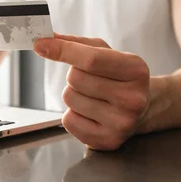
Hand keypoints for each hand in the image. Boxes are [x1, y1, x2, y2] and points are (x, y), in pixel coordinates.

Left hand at [34, 34, 149, 150]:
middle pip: (76, 78)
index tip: (40, 45)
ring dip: (73, 94)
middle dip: (73, 74)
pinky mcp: (108, 141)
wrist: (140, 110)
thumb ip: (75, 43)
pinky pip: (69, 121)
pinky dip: (72, 114)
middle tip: (88, 78)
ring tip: (91, 96)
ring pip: (70, 99)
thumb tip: (45, 41)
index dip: (63, 51)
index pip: (91, 59)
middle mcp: (133, 98)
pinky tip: (90, 113)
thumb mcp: (105, 52)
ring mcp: (122, 122)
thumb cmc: (117, 75)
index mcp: (136, 69)